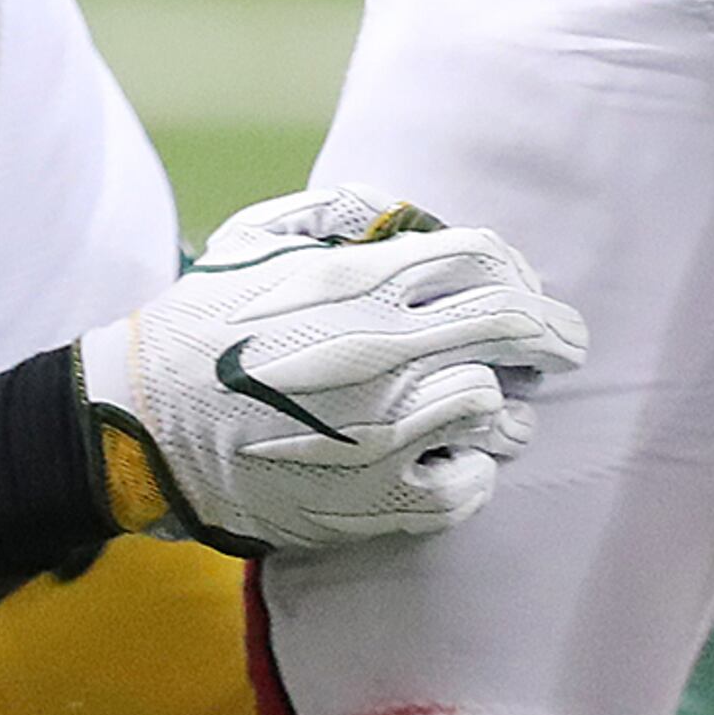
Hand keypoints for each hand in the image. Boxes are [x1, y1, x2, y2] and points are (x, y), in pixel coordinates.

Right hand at [73, 190, 586, 557]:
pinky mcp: (378, 503)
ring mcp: (385, 434)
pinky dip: (475, 469)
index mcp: (357, 284)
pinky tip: (457, 458)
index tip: (531, 290)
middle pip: (513, 326)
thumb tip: (412, 215)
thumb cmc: (202, 324)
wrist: (144, 426)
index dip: (519, 271)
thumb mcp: (259, 236)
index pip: (484, 258)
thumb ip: (343, 211)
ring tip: (503, 410)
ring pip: (501, 411)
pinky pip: (471, 485)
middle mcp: (381, 354)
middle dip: (555, 332)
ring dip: (510, 407)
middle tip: (569, 343)